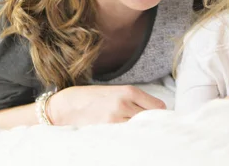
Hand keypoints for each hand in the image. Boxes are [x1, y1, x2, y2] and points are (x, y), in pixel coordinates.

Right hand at [47, 85, 165, 126]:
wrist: (68, 106)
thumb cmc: (93, 98)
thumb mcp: (116, 92)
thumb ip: (135, 100)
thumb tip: (156, 111)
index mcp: (129, 91)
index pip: (157, 106)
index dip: (160, 114)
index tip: (161, 118)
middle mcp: (124, 104)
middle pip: (151, 118)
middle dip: (152, 123)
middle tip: (153, 128)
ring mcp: (116, 119)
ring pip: (139, 128)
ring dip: (141, 131)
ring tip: (140, 133)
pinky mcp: (107, 130)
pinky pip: (126, 135)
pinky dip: (129, 136)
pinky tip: (127, 137)